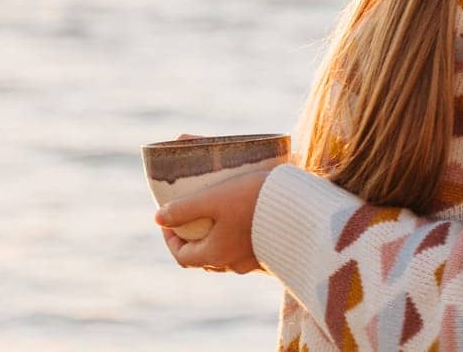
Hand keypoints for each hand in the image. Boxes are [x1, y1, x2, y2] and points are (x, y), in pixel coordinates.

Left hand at [154, 135, 275, 275]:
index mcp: (215, 254)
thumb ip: (184, 209)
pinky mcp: (273, 252)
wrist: (304, 208)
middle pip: (203, 257)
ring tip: (218, 212)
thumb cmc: (256, 201)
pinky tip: (247, 217)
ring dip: (217, 237)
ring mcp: (255, 260)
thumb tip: (158, 217)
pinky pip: (248, 249)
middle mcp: (233, 263)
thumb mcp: (214, 199)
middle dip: (193, 237)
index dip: (170, 238)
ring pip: (226, 253)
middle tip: (192, 214)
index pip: (182, 256)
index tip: (168, 218)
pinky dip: (238, 236)